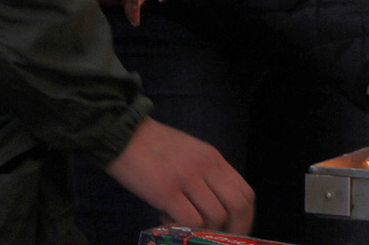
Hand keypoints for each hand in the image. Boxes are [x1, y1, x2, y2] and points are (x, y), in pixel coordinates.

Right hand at [106, 117, 253, 234]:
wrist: (123, 134)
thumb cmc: (155, 145)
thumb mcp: (191, 154)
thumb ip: (206, 177)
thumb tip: (216, 209)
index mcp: (214, 158)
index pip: (245, 193)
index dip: (245, 218)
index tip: (234, 232)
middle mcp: (206, 167)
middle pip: (237, 206)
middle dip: (232, 229)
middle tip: (215, 239)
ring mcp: (187, 179)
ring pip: (214, 217)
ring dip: (201, 229)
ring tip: (179, 223)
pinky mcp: (166, 191)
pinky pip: (188, 221)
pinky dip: (182, 229)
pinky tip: (166, 221)